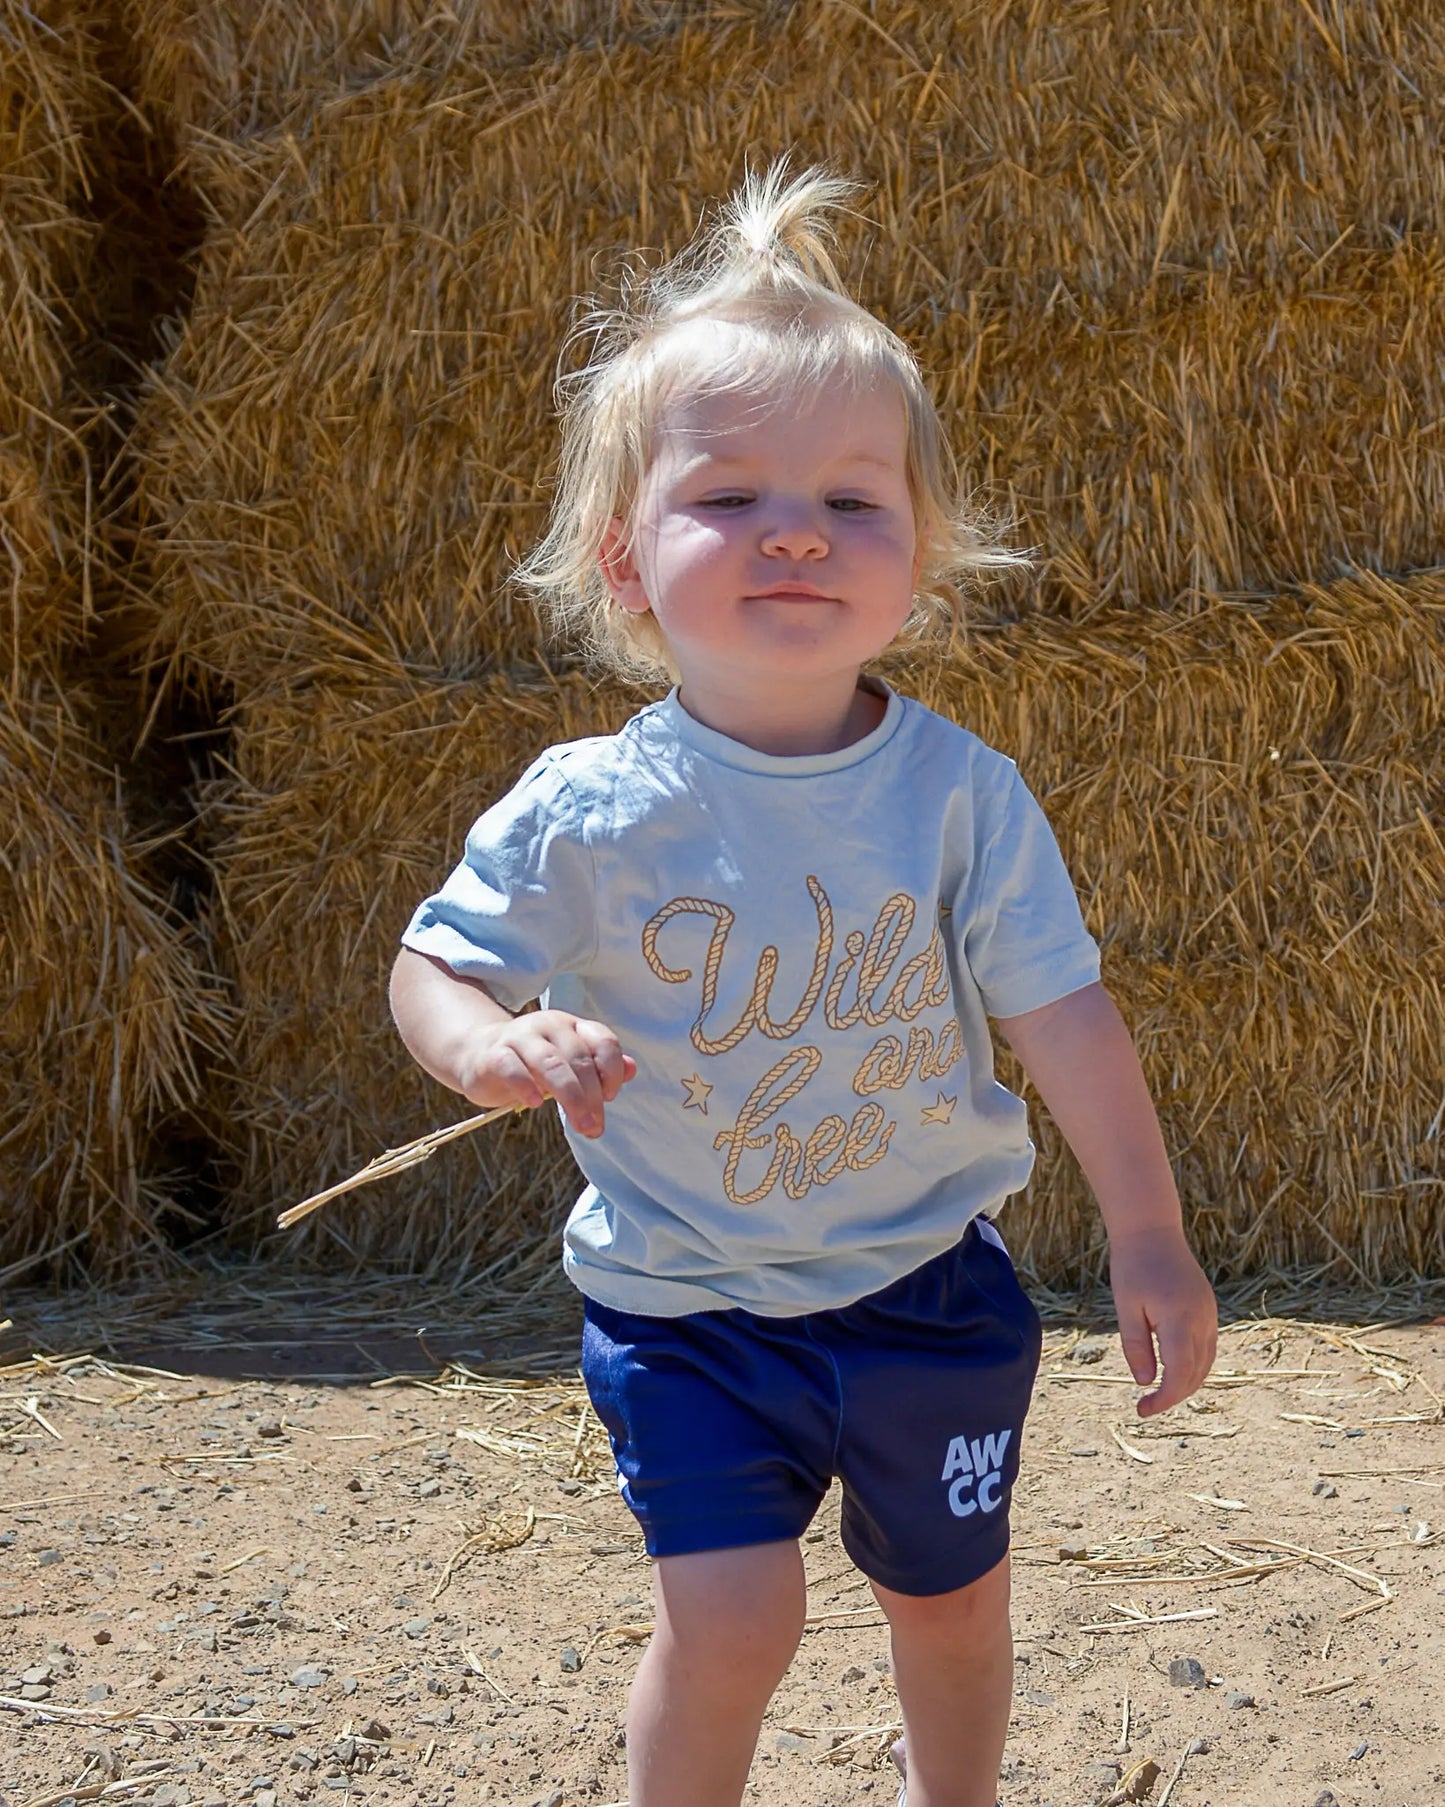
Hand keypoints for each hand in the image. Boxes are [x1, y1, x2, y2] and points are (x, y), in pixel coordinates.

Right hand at [461, 1010, 635, 1138]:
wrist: (478, 1053)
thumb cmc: (532, 1064)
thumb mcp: (568, 1064)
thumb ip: (599, 1067)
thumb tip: (631, 1069)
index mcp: (572, 1027)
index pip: (603, 1041)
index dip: (611, 1070)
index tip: (610, 1097)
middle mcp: (549, 1026)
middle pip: (578, 1058)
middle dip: (591, 1095)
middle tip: (595, 1126)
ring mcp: (520, 1037)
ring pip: (550, 1062)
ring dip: (570, 1095)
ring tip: (580, 1124)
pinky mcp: (494, 1053)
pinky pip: (512, 1067)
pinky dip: (526, 1085)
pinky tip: (535, 1104)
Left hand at [1108, 1224, 1217, 1417]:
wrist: (1152, 1230)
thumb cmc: (1132, 1266)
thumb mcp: (1126, 1307)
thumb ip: (1136, 1346)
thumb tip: (1145, 1383)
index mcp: (1179, 1317)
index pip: (1179, 1373)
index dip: (1165, 1398)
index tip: (1142, 1410)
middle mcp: (1201, 1318)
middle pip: (1196, 1372)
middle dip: (1174, 1395)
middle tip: (1146, 1405)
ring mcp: (1209, 1313)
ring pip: (1206, 1362)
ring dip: (1186, 1382)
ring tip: (1159, 1392)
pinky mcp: (1208, 1308)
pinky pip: (1207, 1346)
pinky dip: (1193, 1364)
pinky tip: (1172, 1369)